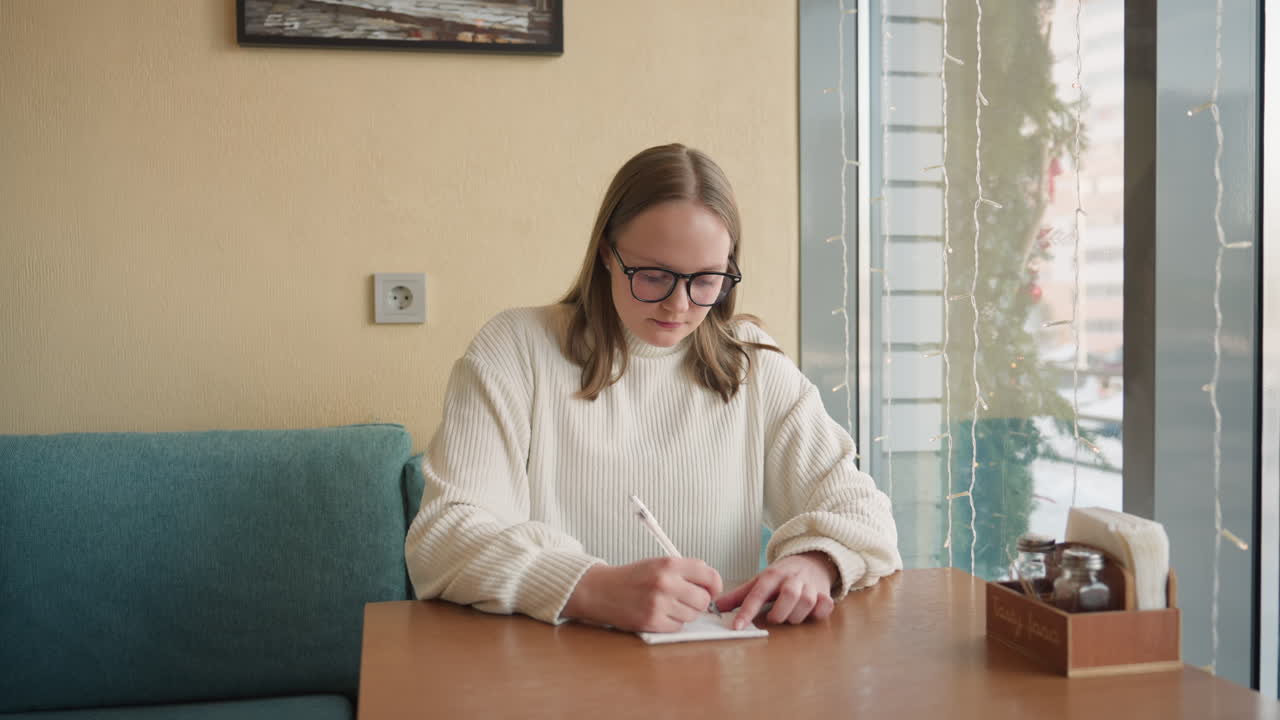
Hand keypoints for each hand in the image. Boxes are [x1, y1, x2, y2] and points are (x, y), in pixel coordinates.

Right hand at [563, 557, 722, 632]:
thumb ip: (685, 571)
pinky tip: (660, 614)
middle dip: (699, 602)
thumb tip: (712, 586)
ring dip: (685, 613)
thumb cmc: (632, 577)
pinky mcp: (652, 621)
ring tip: (669, 606)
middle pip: (704, 600)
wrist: (601, 590)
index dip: (714, 585)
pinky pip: (678, 627)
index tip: (711, 590)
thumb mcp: (658, 563)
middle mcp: (666, 582)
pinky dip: (672, 623)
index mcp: (669, 564)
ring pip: (692, 615)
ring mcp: (658, 603)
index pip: (709, 575)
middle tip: (686, 600)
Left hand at [716, 551, 837, 629]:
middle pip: (789, 594)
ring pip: (806, 602)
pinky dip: (819, 611)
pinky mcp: (824, 593)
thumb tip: (716, 607)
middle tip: (774, 618)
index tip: (737, 627)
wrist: (811, 561)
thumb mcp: (760, 581)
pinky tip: (812, 612)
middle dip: (779, 612)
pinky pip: (825, 604)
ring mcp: (810, 586)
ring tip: (790, 616)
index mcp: (772, 575)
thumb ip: (739, 595)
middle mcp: (792, 578)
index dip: (747, 611)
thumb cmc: (782, 575)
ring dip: (796, 615)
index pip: (758, 593)